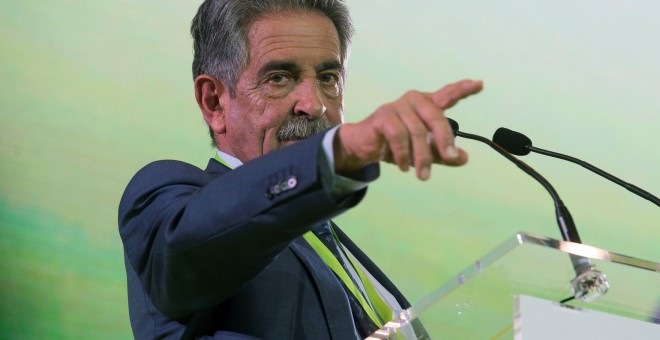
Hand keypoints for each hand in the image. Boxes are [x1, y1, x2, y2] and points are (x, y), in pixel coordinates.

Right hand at [334, 79, 482, 179]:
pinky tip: (404, 167)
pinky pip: (398, 136)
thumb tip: (464, 158)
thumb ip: (443, 154)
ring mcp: (398, 106)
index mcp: (427, 105)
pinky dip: (403, 154)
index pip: (447, 94)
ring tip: (422, 175)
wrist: (365, 146)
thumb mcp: (423, 151)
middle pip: (436, 117)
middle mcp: (414, 100)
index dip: (463, 89)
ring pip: (417, 132)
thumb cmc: (396, 144)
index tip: (480, 84)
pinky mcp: (383, 115)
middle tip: (451, 157)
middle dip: (445, 139)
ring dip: (421, 156)